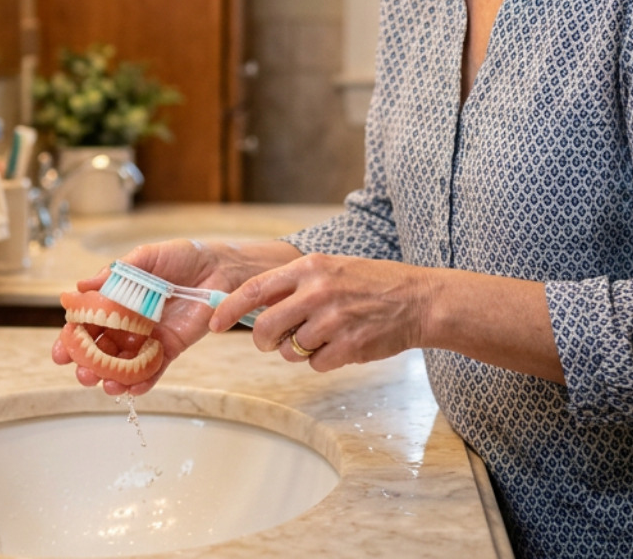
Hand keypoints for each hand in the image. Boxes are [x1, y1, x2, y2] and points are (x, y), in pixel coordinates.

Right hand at [50, 238, 230, 396]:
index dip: (72, 339)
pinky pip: (154, 369)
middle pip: (101, 349)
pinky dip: (141, 382)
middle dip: (88, 365)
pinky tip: (130, 390)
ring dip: (112, 378)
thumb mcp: (146, 258)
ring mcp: (149, 338)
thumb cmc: (181, 257)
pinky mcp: (171, 347)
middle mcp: (129, 323)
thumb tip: (81, 285)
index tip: (61, 353)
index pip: (88, 324)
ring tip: (106, 385)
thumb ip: (116, 272)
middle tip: (82, 373)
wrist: (219, 266)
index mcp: (117, 301)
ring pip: (124, 364)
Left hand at [210, 252, 434, 370]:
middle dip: (264, 341)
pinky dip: (325, 360)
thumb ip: (296, 285)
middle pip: (266, 328)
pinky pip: (317, 364)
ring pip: (291, 350)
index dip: (228, 308)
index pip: (255, 289)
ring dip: (300, 351)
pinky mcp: (349, 346)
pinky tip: (343, 345)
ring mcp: (333, 320)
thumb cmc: (373, 284)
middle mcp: (317, 292)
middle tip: (273, 343)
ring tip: (324, 337)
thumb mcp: (331, 269)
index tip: (213, 321)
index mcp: (309, 268)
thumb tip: (258, 307)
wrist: (419, 300)